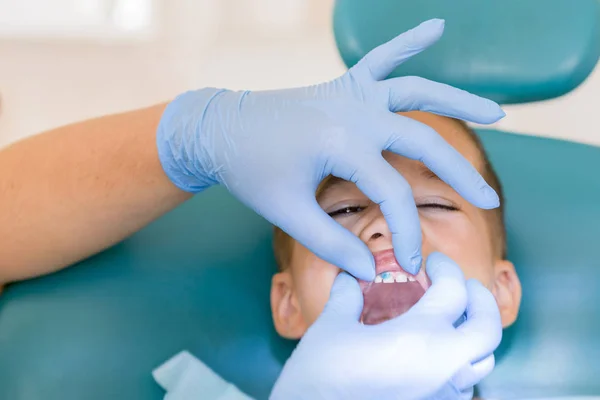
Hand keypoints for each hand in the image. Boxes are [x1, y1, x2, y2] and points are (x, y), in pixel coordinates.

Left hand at [156, 19, 502, 277]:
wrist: (220, 130)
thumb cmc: (251, 171)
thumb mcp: (287, 213)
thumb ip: (331, 243)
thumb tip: (370, 271)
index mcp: (342, 143)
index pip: (392, 192)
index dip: (406, 231)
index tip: (410, 264)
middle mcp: (355, 111)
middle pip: (423, 140)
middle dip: (458, 173)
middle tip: (489, 199)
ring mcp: (351, 92)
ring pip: (417, 90)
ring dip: (458, 100)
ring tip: (498, 113)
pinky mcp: (344, 84)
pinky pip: (382, 57)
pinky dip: (409, 40)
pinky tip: (437, 25)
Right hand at [269, 253, 501, 399]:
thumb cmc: (319, 378)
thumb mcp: (330, 328)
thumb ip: (347, 297)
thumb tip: (350, 278)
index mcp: (420, 337)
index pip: (454, 291)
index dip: (446, 268)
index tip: (432, 262)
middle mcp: (443, 367)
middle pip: (489, 328)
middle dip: (481, 300)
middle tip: (463, 286)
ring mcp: (442, 395)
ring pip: (482, 361)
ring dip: (473, 334)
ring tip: (452, 320)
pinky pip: (464, 386)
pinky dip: (459, 363)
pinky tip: (433, 356)